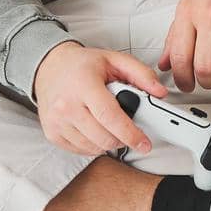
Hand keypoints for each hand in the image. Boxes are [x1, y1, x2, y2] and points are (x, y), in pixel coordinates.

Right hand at [31, 40, 168, 155]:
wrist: (50, 67)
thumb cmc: (83, 64)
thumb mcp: (115, 60)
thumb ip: (141, 74)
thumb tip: (160, 92)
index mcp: (83, 84)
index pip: (110, 116)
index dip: (131, 133)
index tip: (144, 142)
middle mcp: (66, 104)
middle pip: (103, 137)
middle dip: (123, 139)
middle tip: (131, 132)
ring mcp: (57, 121)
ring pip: (93, 147)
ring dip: (109, 142)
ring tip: (111, 125)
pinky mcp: (52, 133)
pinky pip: (80, 150)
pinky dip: (94, 145)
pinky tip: (96, 130)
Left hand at [159, 0, 210, 91]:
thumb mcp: (188, 2)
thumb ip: (175, 35)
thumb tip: (164, 63)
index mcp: (188, 12)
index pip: (179, 57)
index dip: (182, 79)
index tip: (186, 85)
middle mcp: (210, 15)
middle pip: (204, 67)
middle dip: (205, 82)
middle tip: (208, 79)